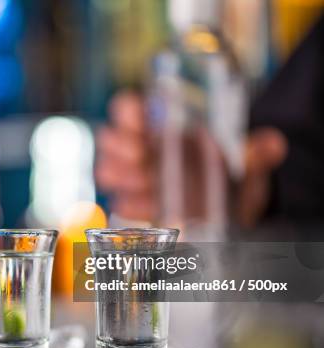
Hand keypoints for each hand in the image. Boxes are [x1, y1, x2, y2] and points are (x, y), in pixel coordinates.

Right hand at [95, 92, 287, 227]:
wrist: (219, 205)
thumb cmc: (223, 171)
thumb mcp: (242, 159)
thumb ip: (254, 151)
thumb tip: (272, 144)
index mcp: (158, 126)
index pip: (128, 109)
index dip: (127, 112)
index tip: (138, 120)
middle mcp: (137, 148)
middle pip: (109, 138)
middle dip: (120, 146)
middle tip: (140, 155)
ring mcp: (130, 176)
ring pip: (106, 169)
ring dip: (120, 175)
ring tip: (144, 184)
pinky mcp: (132, 202)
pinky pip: (119, 202)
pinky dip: (131, 204)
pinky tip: (148, 206)